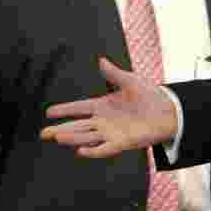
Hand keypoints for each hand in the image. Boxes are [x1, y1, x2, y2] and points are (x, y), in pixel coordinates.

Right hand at [40, 57, 178, 157]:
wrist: (168, 111)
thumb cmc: (149, 96)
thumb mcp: (130, 81)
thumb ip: (114, 73)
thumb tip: (101, 60)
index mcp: (103, 105)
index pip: (79, 108)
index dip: (65, 110)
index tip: (48, 112)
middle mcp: (103, 121)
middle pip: (77, 126)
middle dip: (60, 129)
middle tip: (43, 133)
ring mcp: (110, 132)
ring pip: (86, 137)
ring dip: (72, 138)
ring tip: (57, 137)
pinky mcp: (121, 143)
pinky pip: (103, 149)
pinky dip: (92, 151)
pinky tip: (80, 151)